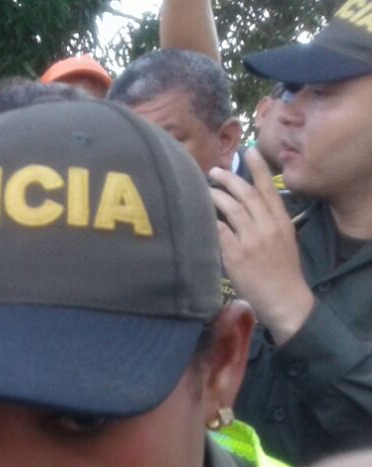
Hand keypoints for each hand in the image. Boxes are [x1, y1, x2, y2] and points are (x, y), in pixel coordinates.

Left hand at [209, 149, 314, 344]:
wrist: (284, 297)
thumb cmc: (281, 270)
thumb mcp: (284, 240)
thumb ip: (268, 222)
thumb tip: (247, 205)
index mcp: (281, 221)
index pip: (268, 189)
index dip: (257, 168)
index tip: (247, 151)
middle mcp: (267, 227)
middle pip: (246, 194)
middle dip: (230, 179)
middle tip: (214, 171)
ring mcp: (252, 240)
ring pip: (232, 209)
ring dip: (216, 195)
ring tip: (205, 188)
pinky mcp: (236, 255)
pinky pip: (220, 231)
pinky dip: (210, 220)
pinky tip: (199, 214)